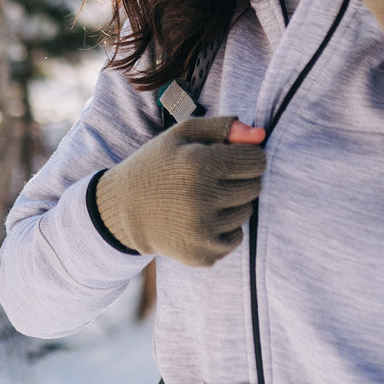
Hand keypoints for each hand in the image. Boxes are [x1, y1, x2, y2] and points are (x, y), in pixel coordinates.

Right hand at [96, 116, 266, 266]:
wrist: (122, 210)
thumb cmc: (158, 164)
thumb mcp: (182, 134)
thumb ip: (223, 127)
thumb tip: (261, 134)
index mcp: (198, 165)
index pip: (256, 160)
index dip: (246, 155)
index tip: (230, 156)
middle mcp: (202, 200)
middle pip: (254, 187)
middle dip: (240, 179)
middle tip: (213, 177)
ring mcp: (202, 232)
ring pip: (246, 212)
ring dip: (232, 203)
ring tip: (203, 197)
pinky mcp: (203, 256)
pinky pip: (235, 237)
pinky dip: (224, 227)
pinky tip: (199, 218)